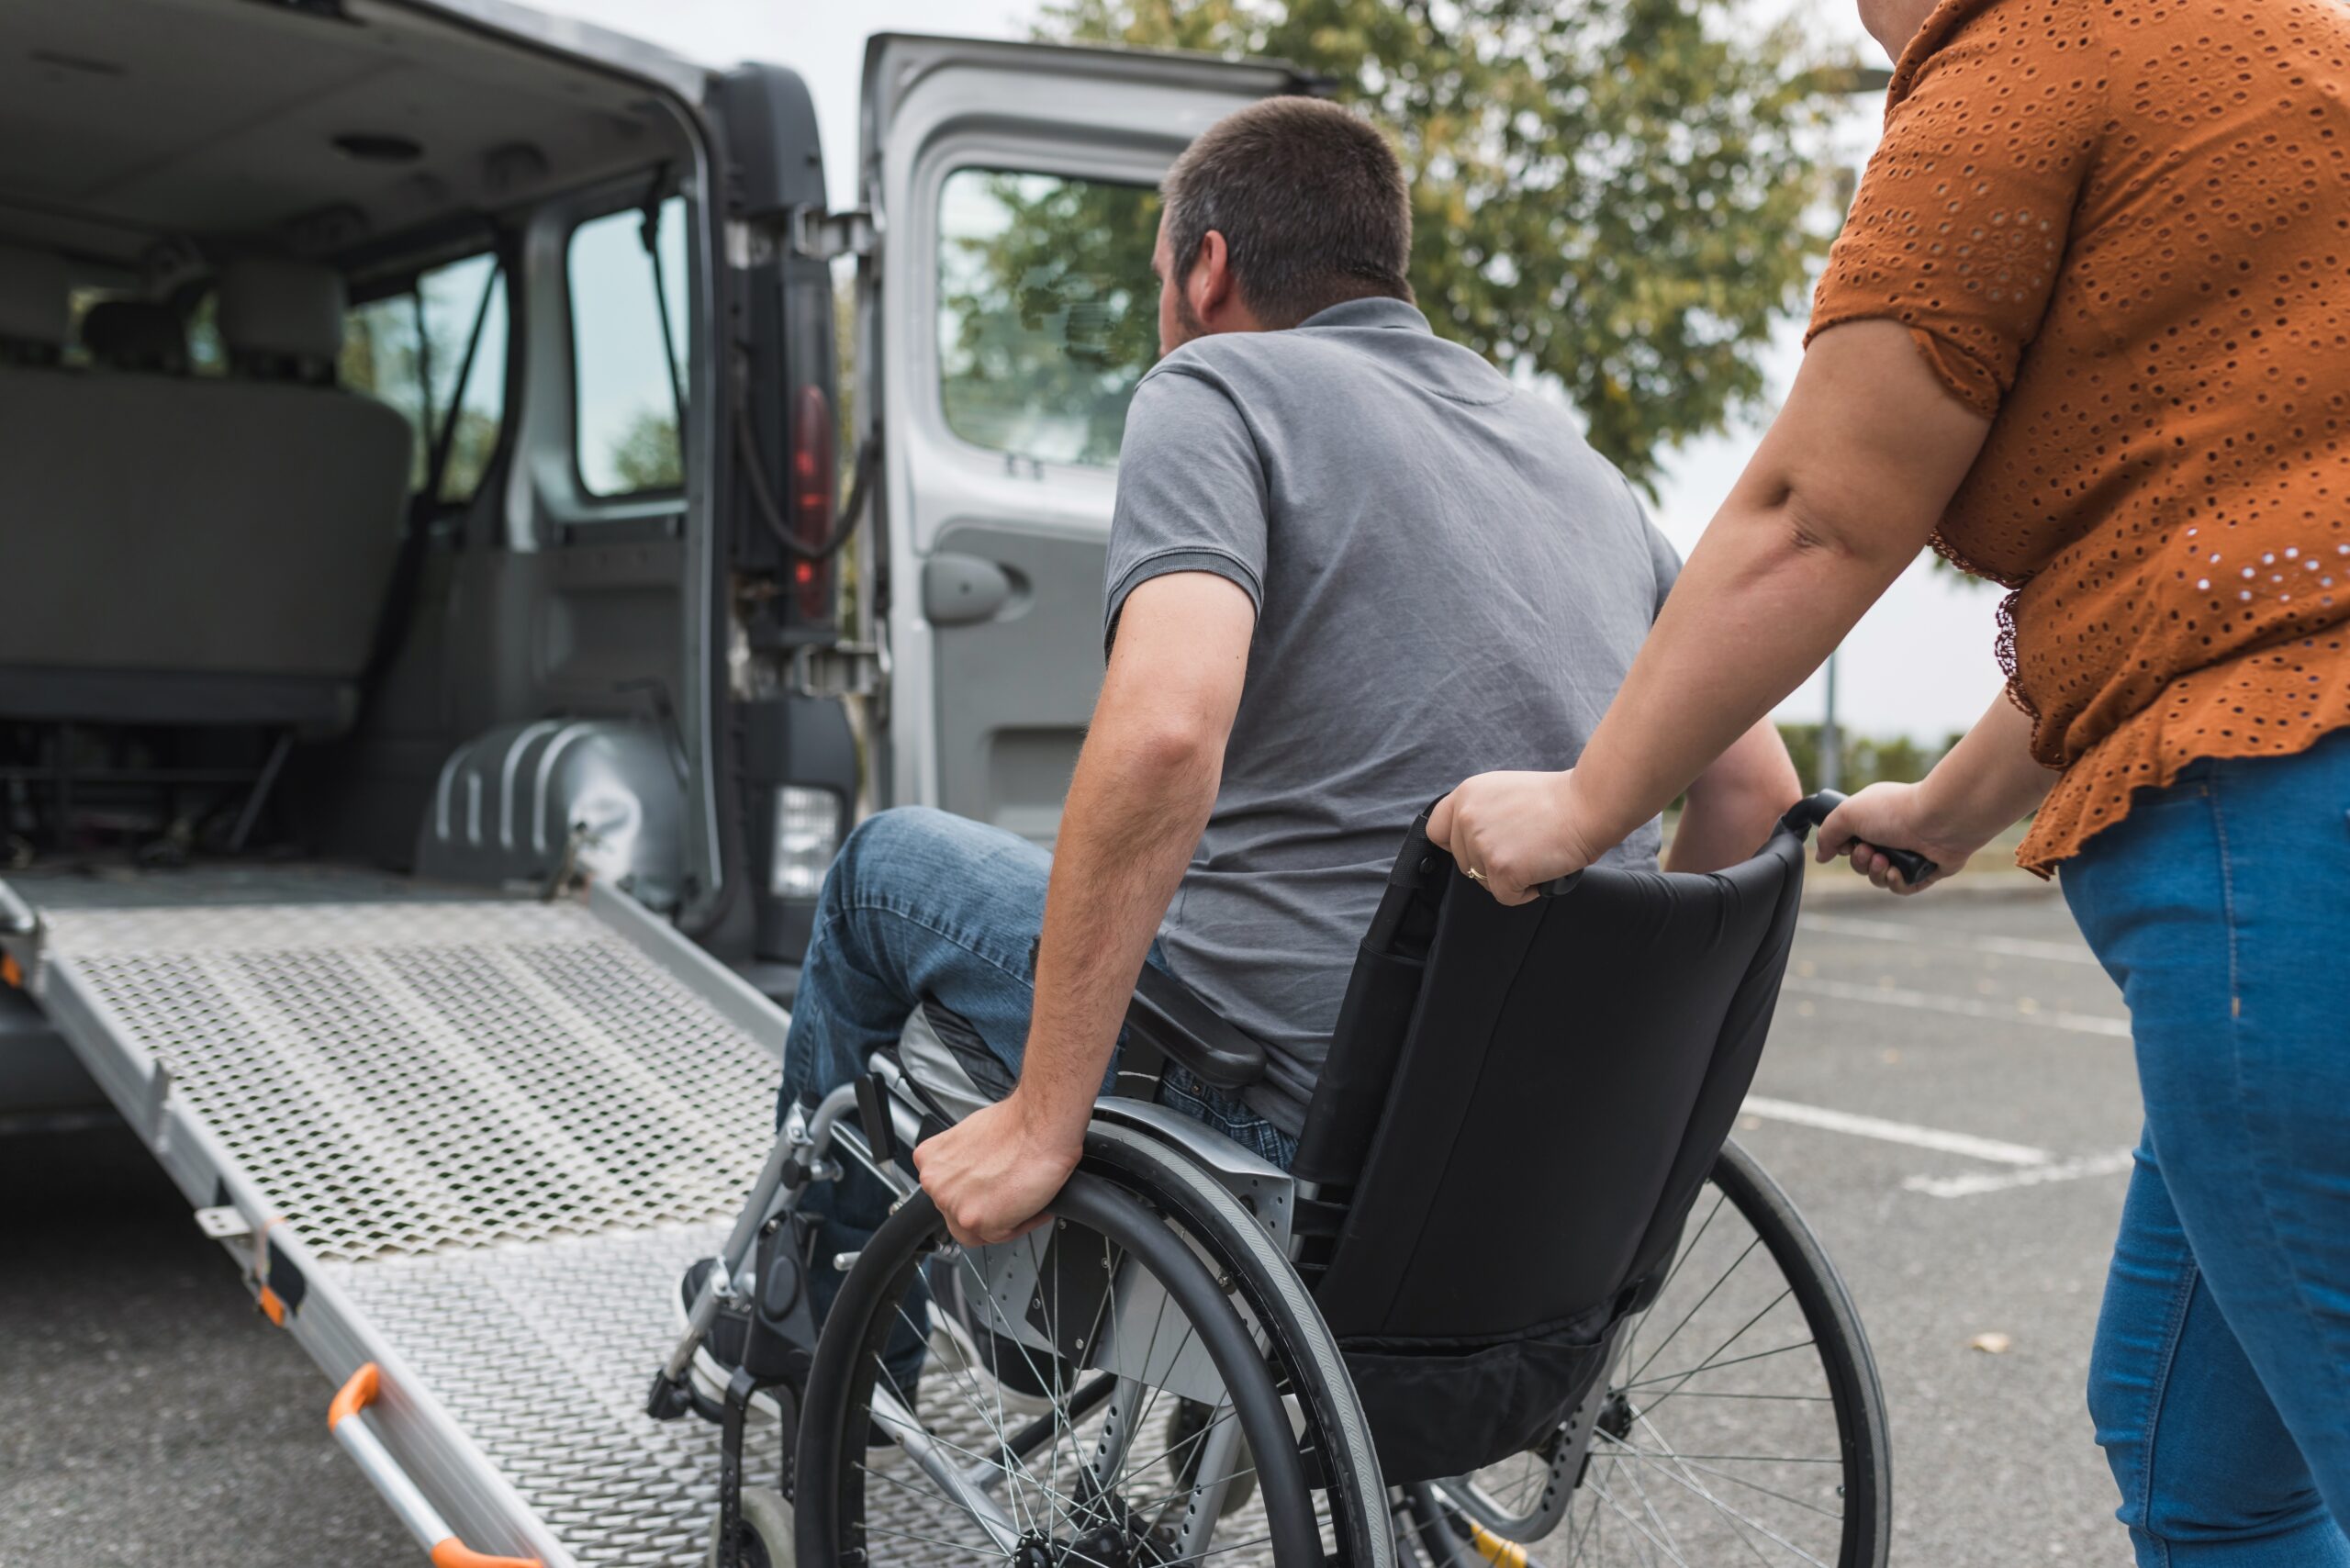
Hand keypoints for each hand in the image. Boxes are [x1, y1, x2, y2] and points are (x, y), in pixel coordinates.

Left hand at [911, 1092, 1081, 1247]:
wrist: (1040, 1124)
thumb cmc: (1017, 1124)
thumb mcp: (972, 1136)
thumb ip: (963, 1162)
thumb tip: (975, 1175)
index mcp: (929, 1160)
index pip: (947, 1192)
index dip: (975, 1194)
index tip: (990, 1191)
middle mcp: (935, 1183)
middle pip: (960, 1214)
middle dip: (988, 1208)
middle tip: (1011, 1194)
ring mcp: (952, 1203)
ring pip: (979, 1230)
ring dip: (1004, 1219)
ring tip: (1024, 1198)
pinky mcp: (976, 1220)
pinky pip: (1002, 1235)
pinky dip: (1022, 1223)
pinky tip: (1032, 1204)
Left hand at [1428, 769, 1603, 905]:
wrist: (1588, 805)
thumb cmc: (1558, 800)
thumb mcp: (1504, 791)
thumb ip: (1480, 812)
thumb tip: (1468, 840)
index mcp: (1466, 794)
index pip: (1436, 831)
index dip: (1457, 845)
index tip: (1478, 848)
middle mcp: (1466, 818)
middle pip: (1464, 863)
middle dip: (1491, 864)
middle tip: (1524, 849)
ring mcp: (1481, 844)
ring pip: (1484, 881)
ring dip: (1510, 877)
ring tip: (1536, 854)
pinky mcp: (1500, 869)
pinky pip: (1506, 897)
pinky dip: (1526, 891)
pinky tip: (1542, 869)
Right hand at [1813, 781, 1985, 894]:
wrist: (1939, 821)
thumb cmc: (1894, 811)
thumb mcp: (1848, 814)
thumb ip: (1827, 834)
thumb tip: (1821, 856)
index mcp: (1874, 818)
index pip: (1851, 841)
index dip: (1843, 848)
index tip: (1845, 845)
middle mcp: (1892, 835)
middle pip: (1862, 863)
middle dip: (1860, 862)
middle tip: (1869, 851)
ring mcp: (1910, 853)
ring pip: (1880, 877)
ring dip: (1876, 873)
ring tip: (1885, 861)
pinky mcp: (1926, 870)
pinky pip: (1902, 887)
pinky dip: (1896, 883)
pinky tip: (1898, 872)